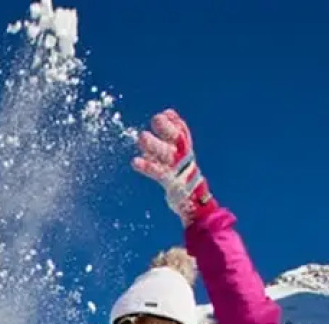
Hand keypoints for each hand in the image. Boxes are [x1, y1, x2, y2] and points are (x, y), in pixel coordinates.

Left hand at [133, 109, 214, 224]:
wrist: (194, 205)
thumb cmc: (182, 183)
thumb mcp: (178, 163)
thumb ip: (167, 149)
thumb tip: (159, 134)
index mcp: (187, 153)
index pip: (183, 134)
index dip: (175, 123)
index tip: (167, 113)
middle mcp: (185, 159)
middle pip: (177, 140)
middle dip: (167, 128)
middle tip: (156, 118)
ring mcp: (180, 171)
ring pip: (167, 155)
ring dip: (154, 145)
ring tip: (141, 137)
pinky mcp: (172, 184)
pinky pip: (158, 173)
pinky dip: (147, 167)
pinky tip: (135, 162)